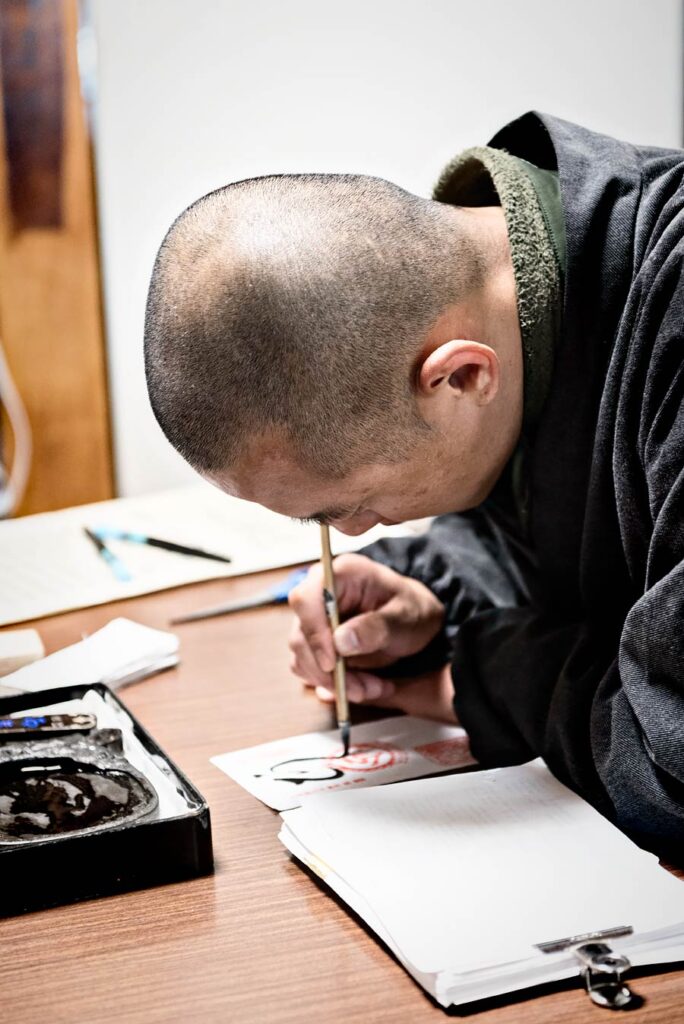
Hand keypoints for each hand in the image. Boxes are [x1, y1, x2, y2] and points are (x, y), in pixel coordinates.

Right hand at [288, 553, 456, 721]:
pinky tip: (364, 686)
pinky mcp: (314, 643)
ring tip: (372, 688)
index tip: (332, 663)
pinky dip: (334, 685)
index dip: (313, 632)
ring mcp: (314, 619)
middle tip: (362, 689)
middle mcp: (319, 594)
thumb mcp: (405, 618)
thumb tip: (340, 642)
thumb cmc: (412, 611)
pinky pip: (310, 670)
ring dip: (334, 682)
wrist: (415, 621)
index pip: (306, 599)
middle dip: (329, 671)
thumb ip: (376, 627)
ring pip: (303, 658)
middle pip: (301, 635)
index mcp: (341, 574)